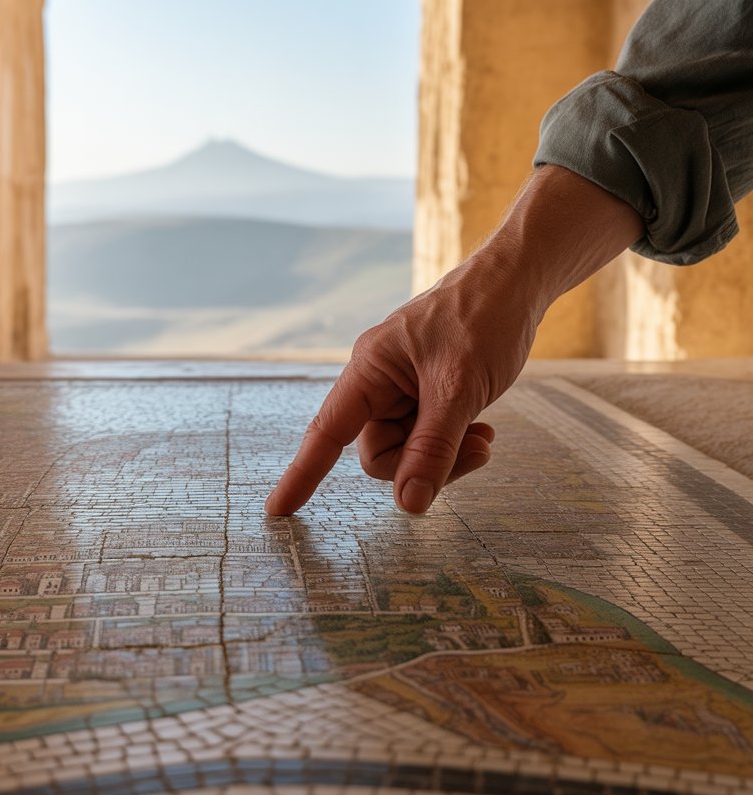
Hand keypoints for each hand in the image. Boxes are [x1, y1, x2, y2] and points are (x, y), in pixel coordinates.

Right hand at [264, 252, 535, 515]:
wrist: (516, 282)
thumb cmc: (483, 317)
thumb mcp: (459, 388)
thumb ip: (433, 448)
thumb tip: (410, 503)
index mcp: (369, 370)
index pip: (327, 432)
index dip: (303, 474)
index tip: (278, 511)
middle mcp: (378, 381)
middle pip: (380, 452)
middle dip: (425, 463)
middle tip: (473, 449)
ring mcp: (403, 389)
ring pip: (409, 450)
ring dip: (447, 454)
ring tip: (484, 436)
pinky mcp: (427, 394)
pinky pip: (427, 437)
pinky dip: (454, 442)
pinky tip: (483, 429)